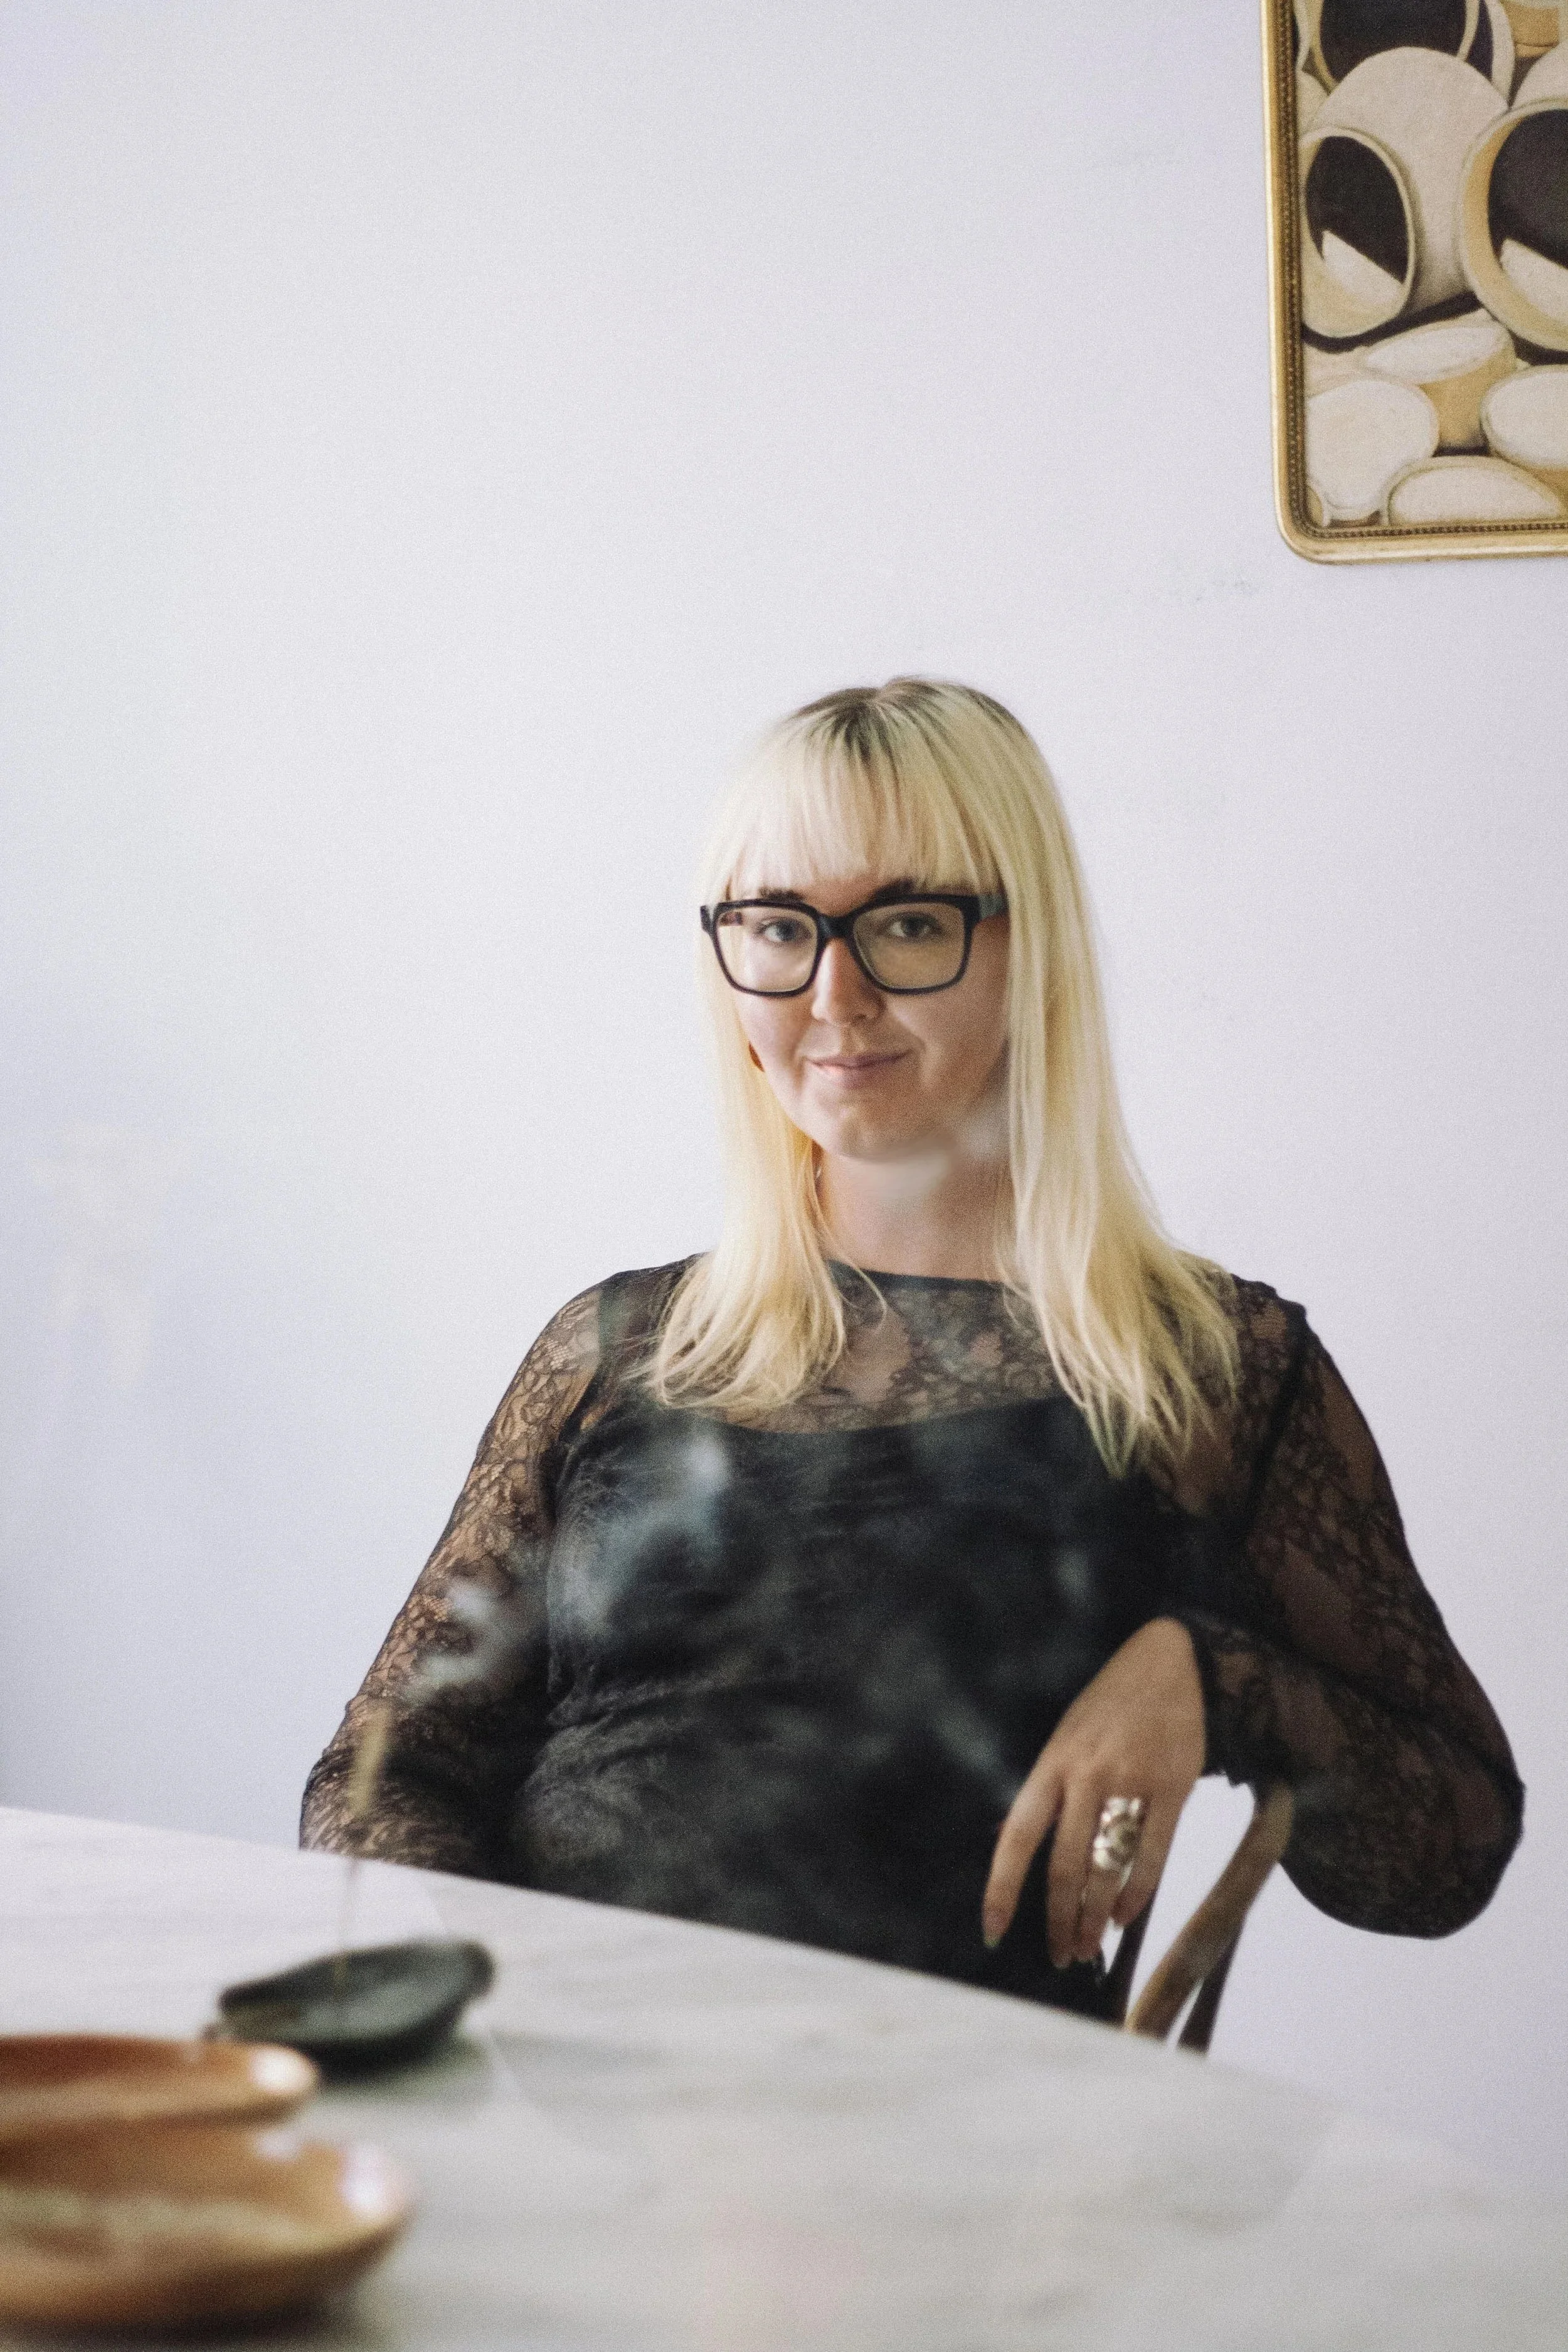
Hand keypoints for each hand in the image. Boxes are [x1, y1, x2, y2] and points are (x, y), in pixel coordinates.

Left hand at [982, 1617, 1205, 1966]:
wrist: (1172, 1661)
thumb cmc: (1111, 1706)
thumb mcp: (1066, 1738)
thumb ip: (1049, 1790)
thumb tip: (1013, 1843)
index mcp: (1052, 1763)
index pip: (1016, 1835)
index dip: (1002, 1887)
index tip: (993, 1929)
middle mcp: (1086, 1774)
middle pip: (1065, 1865)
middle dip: (1060, 1919)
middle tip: (1061, 1954)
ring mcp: (1131, 1780)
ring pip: (1106, 1866)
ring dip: (1095, 1916)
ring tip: (1089, 1945)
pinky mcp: (1174, 1786)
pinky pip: (1153, 1853)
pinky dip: (1137, 1893)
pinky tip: (1125, 1917)